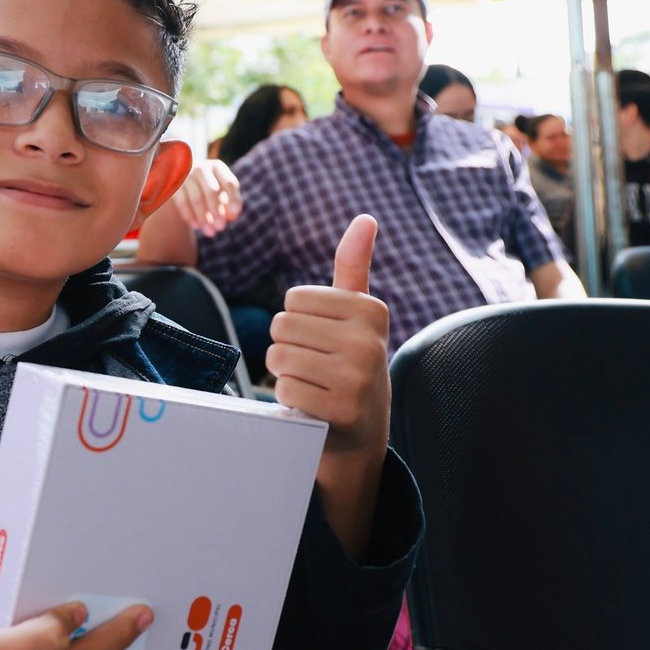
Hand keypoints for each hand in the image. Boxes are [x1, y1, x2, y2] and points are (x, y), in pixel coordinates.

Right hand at [171, 160, 241, 234]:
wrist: (179, 178)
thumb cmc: (205, 186)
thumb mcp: (219, 191)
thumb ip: (228, 202)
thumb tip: (233, 216)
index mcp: (217, 167)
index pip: (230, 183)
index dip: (233, 199)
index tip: (234, 216)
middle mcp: (202, 168)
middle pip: (212, 191)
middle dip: (217, 211)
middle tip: (221, 228)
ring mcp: (186, 175)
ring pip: (197, 199)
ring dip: (204, 218)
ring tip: (210, 232)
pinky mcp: (173, 185)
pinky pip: (183, 202)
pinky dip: (190, 216)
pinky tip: (196, 226)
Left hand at [265, 214, 388, 456]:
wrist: (363, 431)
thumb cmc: (350, 362)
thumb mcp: (356, 315)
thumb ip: (353, 267)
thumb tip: (365, 219)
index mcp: (371, 310)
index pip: (293, 299)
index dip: (297, 321)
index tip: (321, 340)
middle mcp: (369, 341)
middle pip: (282, 326)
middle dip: (288, 347)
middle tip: (314, 366)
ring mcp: (357, 378)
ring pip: (279, 358)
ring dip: (286, 374)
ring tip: (313, 384)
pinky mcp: (341, 410)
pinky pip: (285, 390)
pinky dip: (289, 400)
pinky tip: (312, 405)